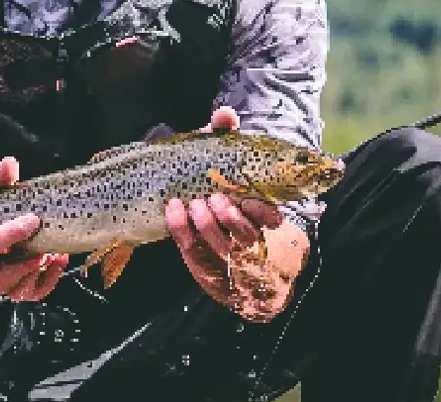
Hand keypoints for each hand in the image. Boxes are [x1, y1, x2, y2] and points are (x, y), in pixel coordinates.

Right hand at [0, 157, 69, 301]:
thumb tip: (9, 163)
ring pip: (19, 289)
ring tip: (51, 250)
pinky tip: (59, 260)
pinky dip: (51, 278)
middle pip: (1, 278)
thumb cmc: (0, 221)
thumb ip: (2, 182)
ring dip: (38, 269)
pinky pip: (37, 293)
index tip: (32, 219)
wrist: (8, 239)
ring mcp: (8, 285)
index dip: (7, 236)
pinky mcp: (26, 291)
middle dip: (24, 262)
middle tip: (43, 244)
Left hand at [165, 106, 308, 321]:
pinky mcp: (192, 249)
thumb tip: (226, 114)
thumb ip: (221, 134)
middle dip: (232, 219)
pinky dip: (180, 225)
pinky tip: (173, 206)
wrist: (168, 196)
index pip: (272, 218)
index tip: (249, 201)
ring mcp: (216, 243)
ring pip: (221, 244)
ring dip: (208, 225)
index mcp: (254, 208)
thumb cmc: (203, 173)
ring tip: (196, 204)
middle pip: (246, 233)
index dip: (264, 213)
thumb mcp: (214, 152)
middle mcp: (240, 230)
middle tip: (215, 199)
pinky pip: (188, 243)